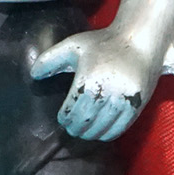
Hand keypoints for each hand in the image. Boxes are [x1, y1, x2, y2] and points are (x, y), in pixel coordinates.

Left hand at [31, 29, 163, 140]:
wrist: (140, 40)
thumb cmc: (104, 42)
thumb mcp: (74, 45)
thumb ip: (50, 59)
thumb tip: (33, 74)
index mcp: (88, 80)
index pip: (71, 111)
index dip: (64, 118)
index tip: (63, 119)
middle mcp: (107, 93)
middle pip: (86, 123)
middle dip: (76, 128)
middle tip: (72, 128)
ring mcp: (124, 101)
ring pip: (102, 129)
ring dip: (91, 134)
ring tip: (85, 131)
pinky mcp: (138, 106)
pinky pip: (120, 128)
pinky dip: (108, 133)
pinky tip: (101, 131)